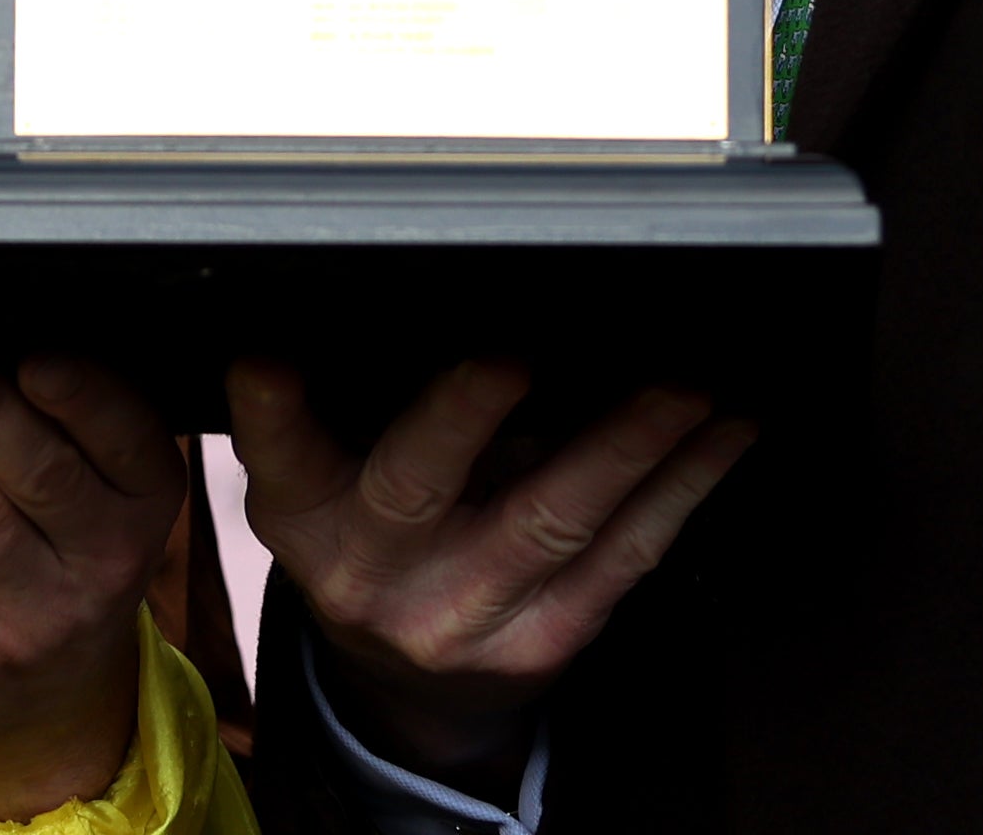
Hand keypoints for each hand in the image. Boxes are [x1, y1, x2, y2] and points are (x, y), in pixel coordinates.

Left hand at [0, 342, 182, 819]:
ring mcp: (40, 615)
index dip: (82, 396)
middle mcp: (107, 561)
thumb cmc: (52, 557)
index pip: (127, 439)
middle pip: (40, 472)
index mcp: (146, 500)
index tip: (33, 352)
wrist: (40, 709)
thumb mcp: (91, 498)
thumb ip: (54, 423)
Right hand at [232, 359, 750, 800]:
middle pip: (415, 485)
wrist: (409, 690)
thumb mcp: (327, 484)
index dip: (270, 406)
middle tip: (511, 355)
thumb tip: (460, 294)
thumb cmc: (375, 541)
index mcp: (306, 512)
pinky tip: (716, 439)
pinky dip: (677, 489)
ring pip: (549, 521)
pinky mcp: (541, 643)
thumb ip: (358, 408)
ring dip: (625, 445)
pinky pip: (621, 559)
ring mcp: (461, 614)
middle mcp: (373, 569)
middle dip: (463, 414)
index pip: (280, 450)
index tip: (266, 359)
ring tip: (682, 388)